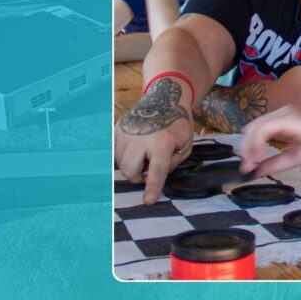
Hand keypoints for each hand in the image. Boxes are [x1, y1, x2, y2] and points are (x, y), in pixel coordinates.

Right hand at [114, 77, 193, 203]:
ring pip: (120, 164)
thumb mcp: (186, 145)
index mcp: (163, 141)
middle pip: (130, 170)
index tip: (148, 201)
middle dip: (138, 176)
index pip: (157, 169)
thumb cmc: (177, 125)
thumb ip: (172, 164)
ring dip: (131, 165)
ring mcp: (126, 132)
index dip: (153, 186)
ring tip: (144, 153)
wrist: (164, 98)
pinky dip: (124, 156)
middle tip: (148, 168)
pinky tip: (135, 148)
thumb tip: (153, 177)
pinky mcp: (117, 129)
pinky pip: (114, 153)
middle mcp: (141, 136)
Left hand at [239, 106, 300, 176]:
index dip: (249, 148)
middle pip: (252, 127)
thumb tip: (258, 170)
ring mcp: (287, 114)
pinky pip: (264, 128)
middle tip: (246, 167)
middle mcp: (284, 113)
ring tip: (252, 164)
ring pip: (255, 126)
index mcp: (286, 120)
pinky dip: (257, 143)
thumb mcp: (296, 157)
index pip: (258, 130)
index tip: (248, 168)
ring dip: (249, 147)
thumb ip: (277, 162)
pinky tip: (260, 157)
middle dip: (245, 148)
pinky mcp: (290, 118)